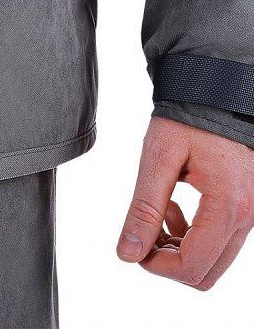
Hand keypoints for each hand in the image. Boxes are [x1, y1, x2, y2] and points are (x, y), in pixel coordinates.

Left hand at [117, 116, 253, 289]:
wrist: (214, 95)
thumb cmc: (186, 119)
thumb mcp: (157, 158)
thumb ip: (143, 208)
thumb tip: (127, 254)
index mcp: (228, 206)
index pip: (193, 266)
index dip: (156, 266)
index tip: (132, 246)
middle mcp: (248, 218)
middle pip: (206, 273)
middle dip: (167, 260)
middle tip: (142, 229)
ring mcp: (250, 215)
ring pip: (213, 261)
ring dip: (178, 247)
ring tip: (157, 211)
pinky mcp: (245, 209)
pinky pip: (220, 242)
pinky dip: (191, 236)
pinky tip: (172, 207)